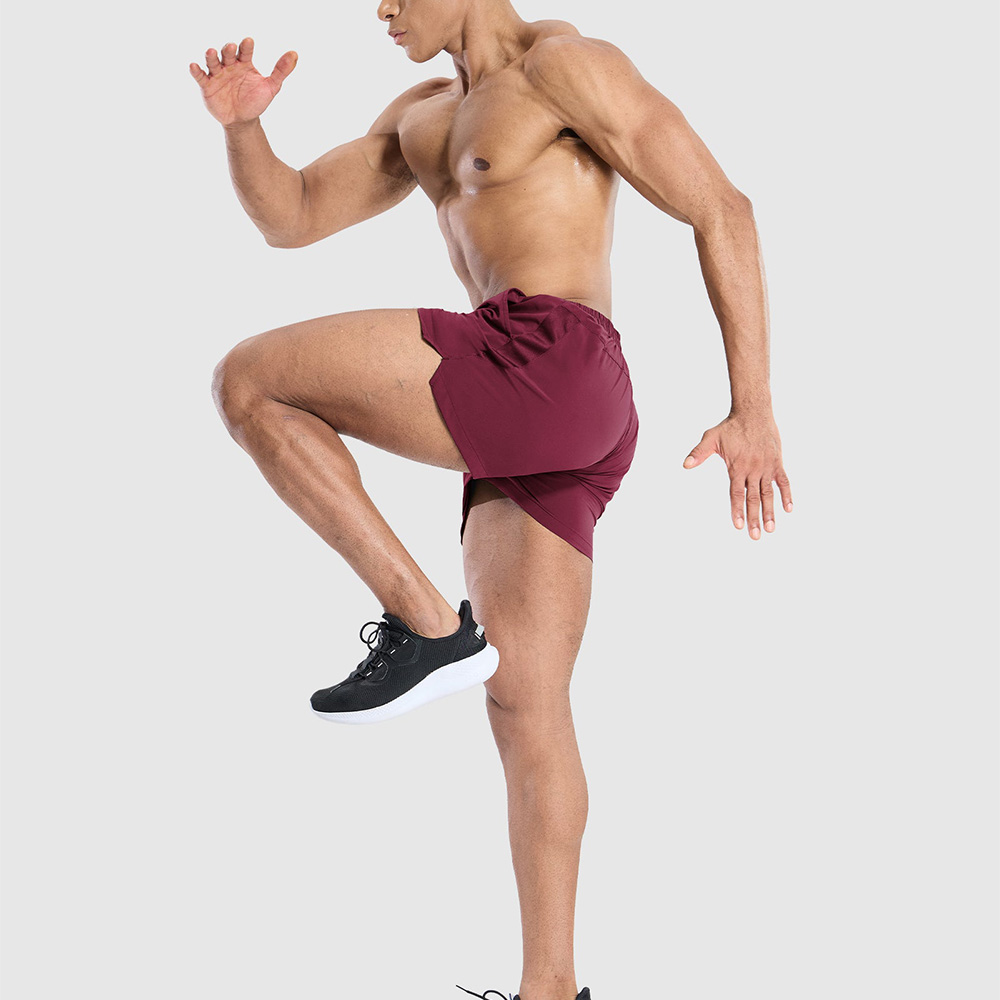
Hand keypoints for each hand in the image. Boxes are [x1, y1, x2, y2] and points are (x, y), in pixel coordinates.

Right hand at [189, 37, 297, 127]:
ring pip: (213, 62)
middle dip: (228, 50)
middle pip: (227, 54)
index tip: (249, 42)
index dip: (246, 46)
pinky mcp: (207, 86)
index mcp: (244, 63)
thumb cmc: (256, 101)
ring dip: (211, 56)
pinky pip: (200, 76)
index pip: (245, 51)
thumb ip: (281, 70)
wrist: (243, 121)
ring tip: (211, 52)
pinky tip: (193, 66)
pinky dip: (196, 71)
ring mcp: (218, 75)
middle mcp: (230, 66)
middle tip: (231, 48)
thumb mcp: (271, 87)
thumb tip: (294, 53)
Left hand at [683, 410, 792, 538]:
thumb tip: (685, 464)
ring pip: (769, 493)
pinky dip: (787, 494)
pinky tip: (788, 509)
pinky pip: (784, 481)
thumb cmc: (731, 426)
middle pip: (753, 498)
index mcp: (737, 467)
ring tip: (771, 529)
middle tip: (755, 536)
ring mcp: (766, 466)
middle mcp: (753, 469)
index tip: (739, 526)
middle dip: (754, 518)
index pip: (736, 494)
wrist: (754, 412)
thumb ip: (699, 453)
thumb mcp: (711, 438)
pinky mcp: (777, 462)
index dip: (737, 510)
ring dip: (770, 512)